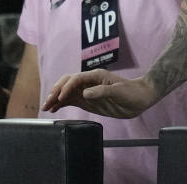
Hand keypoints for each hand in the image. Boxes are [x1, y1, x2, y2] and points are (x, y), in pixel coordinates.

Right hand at [41, 69, 158, 118]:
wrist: (140, 99)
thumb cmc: (132, 92)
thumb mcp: (118, 91)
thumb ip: (102, 92)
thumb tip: (84, 93)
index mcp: (96, 76)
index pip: (75, 79)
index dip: (66, 87)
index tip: (61, 98)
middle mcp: (89, 82)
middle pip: (67, 83)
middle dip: (56, 91)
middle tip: (47, 103)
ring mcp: (87, 92)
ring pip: (66, 92)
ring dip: (55, 98)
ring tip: (46, 107)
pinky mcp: (87, 100)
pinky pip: (71, 101)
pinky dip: (61, 104)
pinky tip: (53, 109)